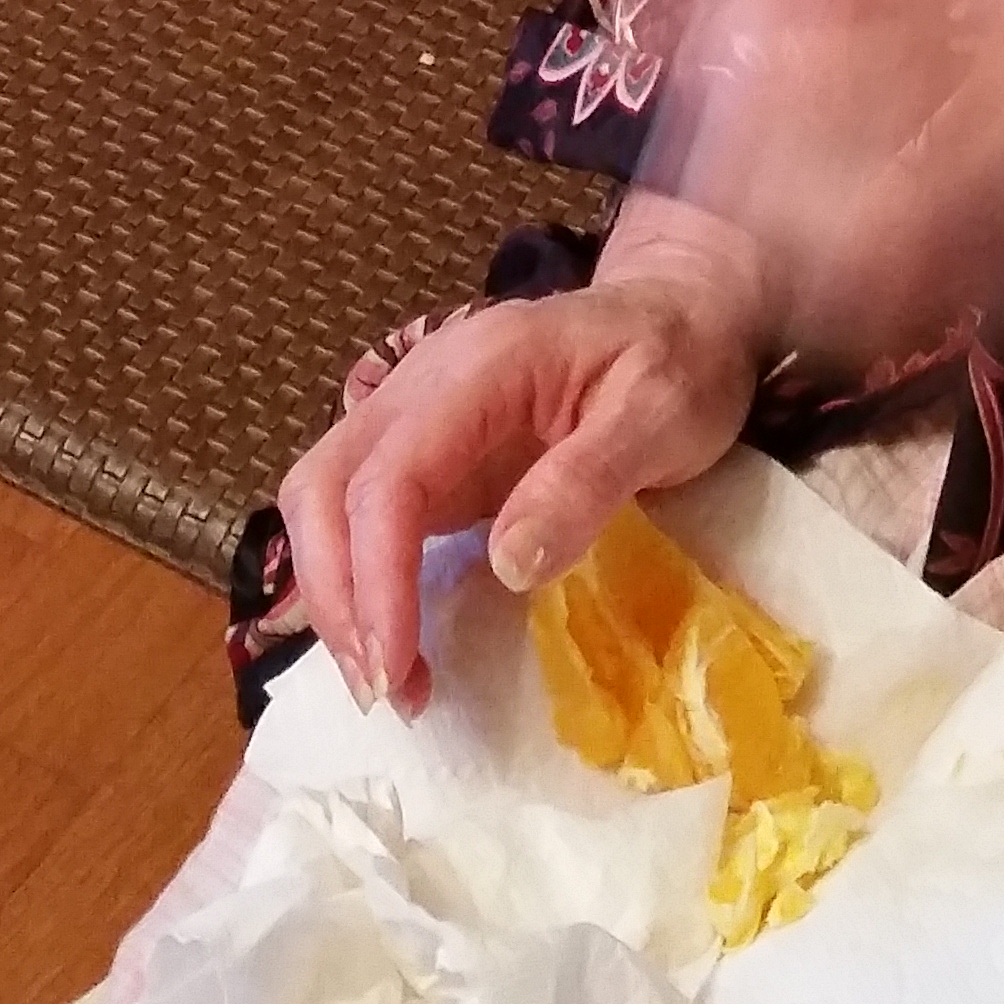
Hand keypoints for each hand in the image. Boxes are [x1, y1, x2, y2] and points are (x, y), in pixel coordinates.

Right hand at [275, 191, 770, 712]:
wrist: (680, 313)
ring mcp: (415, 413)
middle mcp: (425, 383)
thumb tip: (507, 566)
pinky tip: (394, 637)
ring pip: (323, 498)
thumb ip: (585, 482)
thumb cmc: (680, 364)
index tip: (399, 666)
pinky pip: (357, 511)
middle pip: (324, 484)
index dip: (378, 574)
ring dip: (336, 593)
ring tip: (390, 680)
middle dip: (336, 593)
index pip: (392, 473)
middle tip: (386, 689)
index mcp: (483, 366)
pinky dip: (357, 578)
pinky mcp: (425, 451)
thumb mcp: (662, 417)